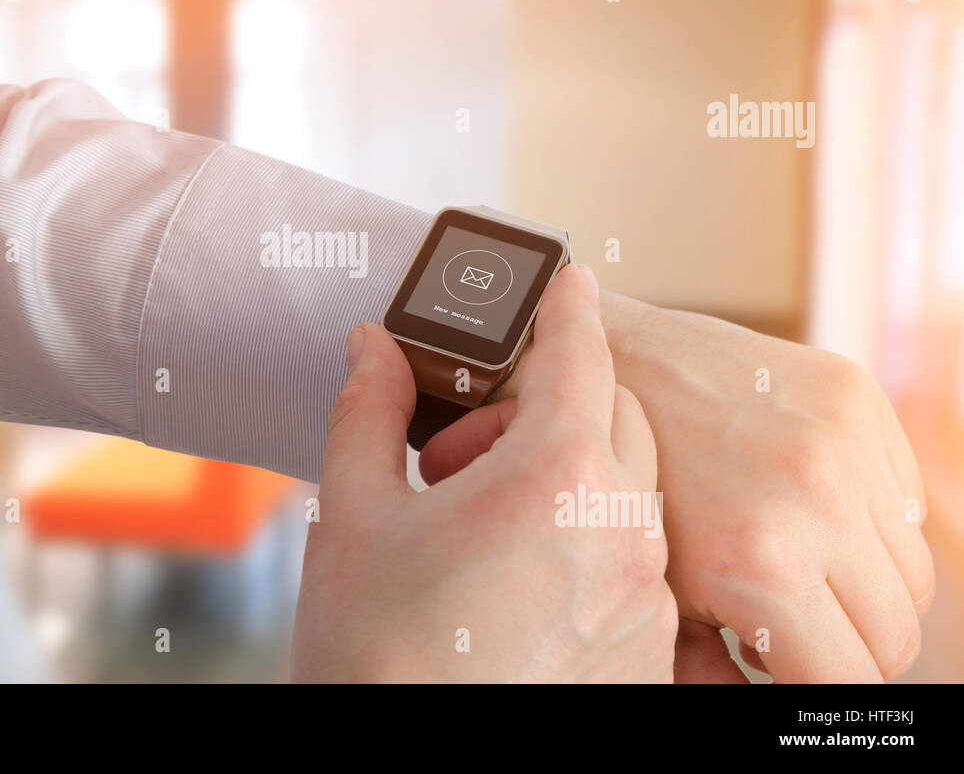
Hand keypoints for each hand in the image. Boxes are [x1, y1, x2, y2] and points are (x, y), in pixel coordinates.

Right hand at [291, 266, 676, 682]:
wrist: (401, 760)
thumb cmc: (370, 651)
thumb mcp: (352, 513)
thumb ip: (368, 410)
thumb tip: (372, 345)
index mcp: (554, 478)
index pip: (581, 354)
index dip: (569, 305)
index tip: (566, 277)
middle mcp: (622, 532)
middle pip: (614, 417)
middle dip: (553, 405)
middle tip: (471, 441)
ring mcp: (646, 600)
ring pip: (629, 492)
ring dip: (571, 478)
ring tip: (484, 522)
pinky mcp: (651, 654)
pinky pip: (638, 562)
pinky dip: (592, 543)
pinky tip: (519, 580)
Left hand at [436, 292, 932, 681]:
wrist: (607, 358)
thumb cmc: (613, 481)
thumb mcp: (658, 584)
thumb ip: (727, 650)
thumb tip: (774, 686)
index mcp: (760, 560)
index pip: (851, 678)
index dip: (816, 682)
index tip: (787, 664)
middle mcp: (817, 501)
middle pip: (894, 633)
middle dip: (848, 642)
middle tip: (796, 623)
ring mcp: (843, 442)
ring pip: (913, 572)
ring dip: (866, 583)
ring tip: (800, 563)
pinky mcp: (856, 397)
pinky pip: (906, 500)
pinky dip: (871, 521)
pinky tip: (810, 509)